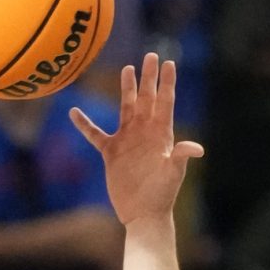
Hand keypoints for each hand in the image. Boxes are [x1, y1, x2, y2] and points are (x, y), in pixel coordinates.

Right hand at [69, 54, 203, 227]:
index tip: (170, 62)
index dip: (167, 82)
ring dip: (126, 89)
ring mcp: (128, 140)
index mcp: (162, 134)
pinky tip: (74, 112)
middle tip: (151, 55)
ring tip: (127, 69)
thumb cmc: (162, 195)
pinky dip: (84, 124)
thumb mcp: (173, 174)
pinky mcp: (111, 152)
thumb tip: (196, 148)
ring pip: (126, 108)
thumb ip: (181, 157)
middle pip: (147, 98)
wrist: (143, 214)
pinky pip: (95, 134)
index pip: (165, 102)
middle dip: (149, 78)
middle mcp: (145, 132)